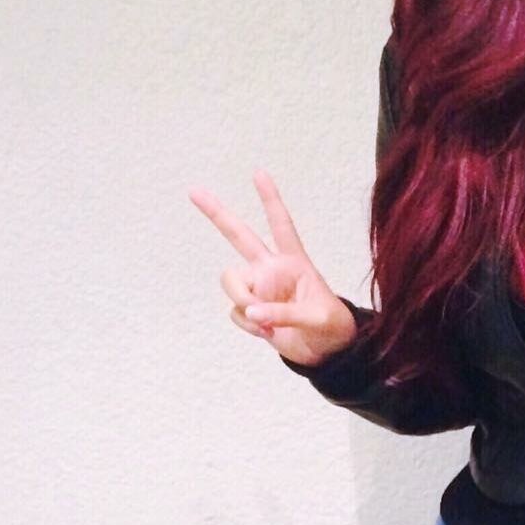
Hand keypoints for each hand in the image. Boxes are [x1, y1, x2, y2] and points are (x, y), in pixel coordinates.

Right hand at [189, 169, 356, 365]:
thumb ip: (284, 314)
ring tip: (267, 324)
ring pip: (231, 282)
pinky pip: (236, 312)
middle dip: (217, 214)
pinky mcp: (251, 310)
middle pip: (240, 236)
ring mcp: (259, 289)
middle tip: (194, 190)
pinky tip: (267, 333)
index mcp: (294, 262)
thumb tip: (252, 311)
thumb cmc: (331, 326)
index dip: (270, 200)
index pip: (281, 225)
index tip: (258, 173)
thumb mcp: (316, 318)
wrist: (326, 352)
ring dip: (243, 302)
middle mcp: (272, 270)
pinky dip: (248, 326)